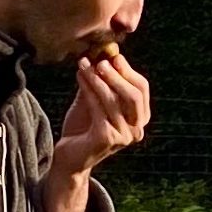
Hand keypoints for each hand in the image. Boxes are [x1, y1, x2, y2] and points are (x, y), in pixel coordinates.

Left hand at [51, 43, 150, 177]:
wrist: (69, 156)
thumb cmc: (83, 127)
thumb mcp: (94, 101)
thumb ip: (101, 82)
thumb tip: (102, 54)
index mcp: (139, 118)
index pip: (142, 89)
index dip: (128, 71)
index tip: (113, 56)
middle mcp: (136, 130)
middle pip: (134, 96)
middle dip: (117, 76)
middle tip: (100, 61)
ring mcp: (123, 136)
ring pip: (113, 100)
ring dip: (97, 79)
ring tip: (83, 65)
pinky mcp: (107, 139)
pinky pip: (98, 108)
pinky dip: (88, 90)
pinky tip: (79, 77)